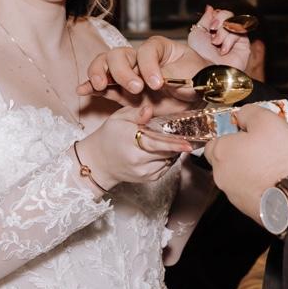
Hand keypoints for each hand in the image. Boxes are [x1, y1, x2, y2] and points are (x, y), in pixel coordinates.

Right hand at [77, 103, 192, 186]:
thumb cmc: (109, 137)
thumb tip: (149, 109)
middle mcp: (138, 161)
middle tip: (178, 134)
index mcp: (130, 142)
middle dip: (176, 144)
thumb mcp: (118, 119)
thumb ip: (135, 113)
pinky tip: (159, 151)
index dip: (174, 144)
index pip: (156, 144)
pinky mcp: (148, 179)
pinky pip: (166, 167)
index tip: (188, 144)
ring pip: (169, 160)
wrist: (99, 162)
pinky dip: (167, 158)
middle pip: (166, 152)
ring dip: (172, 151)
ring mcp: (144, 172)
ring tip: (165, 141)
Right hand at [78, 35, 207, 112]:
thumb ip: (173, 76)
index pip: (146, 51)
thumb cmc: (199, 81)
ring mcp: (129, 74)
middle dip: (123, 72)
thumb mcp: (193, 76)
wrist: (198, 99)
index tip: (157, 84)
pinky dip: (91, 87)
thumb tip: (155, 81)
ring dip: (100, 73)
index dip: (149, 66)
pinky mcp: (123, 92)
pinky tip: (82, 90)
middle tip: (136, 88)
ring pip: (106, 65)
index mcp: (159, 48)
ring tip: (101, 86)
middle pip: (119, 55)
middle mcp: (139, 58)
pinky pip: (103, 87)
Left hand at [187, 6, 251, 71]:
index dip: (216, 15)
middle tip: (212, 29)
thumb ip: (205, 19)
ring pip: (234, 22)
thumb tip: (210, 7)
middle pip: (229, 14)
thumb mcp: (197, 33)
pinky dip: (229, 40)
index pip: (220, 13)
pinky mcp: (244, 46)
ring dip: (223, 32)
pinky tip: (223, 50)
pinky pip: (240, 32)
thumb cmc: (199, 55)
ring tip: (216, 43)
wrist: (207, 71)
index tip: (209, 25)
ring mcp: (235, 40)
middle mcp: (225, 34)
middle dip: (220, 20)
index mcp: (214, 30)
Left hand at [204, 103, 287, 225]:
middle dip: (238, 153)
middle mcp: (220, 174)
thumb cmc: (278, 157)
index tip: (245, 133)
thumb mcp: (266, 120)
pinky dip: (256, 185)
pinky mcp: (244, 207)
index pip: (213, 141)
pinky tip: (272, 180)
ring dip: (247, 169)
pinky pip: (246, 191)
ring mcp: (231, 193)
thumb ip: (248, 112)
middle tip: (259, 148)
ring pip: (235, 176)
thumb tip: (241, 115)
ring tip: (269, 164)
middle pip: (224, 160)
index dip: (229, 135)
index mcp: (221, 151)